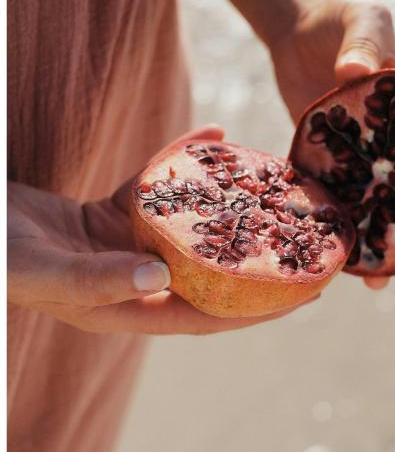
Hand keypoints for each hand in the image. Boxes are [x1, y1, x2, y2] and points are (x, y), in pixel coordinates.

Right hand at [8, 125, 315, 333]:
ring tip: (272, 187)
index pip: (206, 316)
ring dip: (228, 210)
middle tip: (307, 240)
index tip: (305, 293)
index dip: (258, 309)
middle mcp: (135, 280)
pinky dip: (182, 163)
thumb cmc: (1, 257)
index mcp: (125, 308)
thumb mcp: (45, 270)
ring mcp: (126, 246)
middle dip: (259, 262)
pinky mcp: (114, 214)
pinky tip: (210, 135)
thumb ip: (97, 278)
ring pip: (191, 229)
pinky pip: (158, 188)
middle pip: (210, 275)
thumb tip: (160, 277)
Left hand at [269, 0, 394, 286]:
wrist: (298, 26)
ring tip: (377, 278)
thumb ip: (365, 40)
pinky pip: (336, 197)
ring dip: (382, 241)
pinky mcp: (329, 159)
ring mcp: (363, 155)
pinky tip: (333, 250)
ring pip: (379, 206)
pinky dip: (338, 222)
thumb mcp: (364, 17)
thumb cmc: (343, 16)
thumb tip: (356, 70)